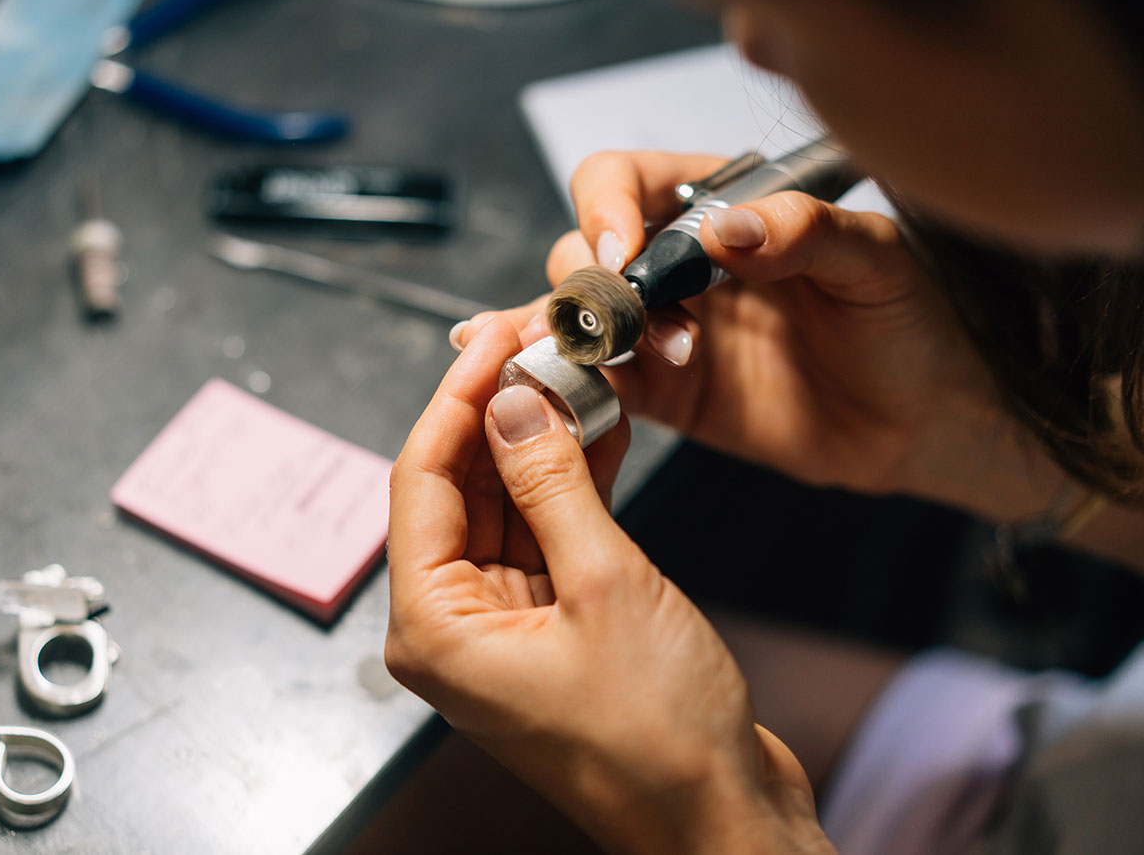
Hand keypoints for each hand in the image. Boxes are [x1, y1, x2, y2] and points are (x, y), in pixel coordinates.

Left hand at [387, 317, 833, 854]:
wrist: (723, 821)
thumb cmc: (659, 740)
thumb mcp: (604, 586)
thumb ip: (551, 484)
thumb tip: (511, 401)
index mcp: (433, 627)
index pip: (420, 480)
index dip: (456, 397)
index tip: (494, 337)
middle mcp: (454, 624)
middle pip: (459, 487)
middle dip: (501, 410)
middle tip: (544, 342)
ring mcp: (504, 624)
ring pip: (506, 504)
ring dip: (542, 439)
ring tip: (579, 371)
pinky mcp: (553, 624)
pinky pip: (547, 533)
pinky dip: (572, 483)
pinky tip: (603, 429)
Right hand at [462, 151, 1065, 521]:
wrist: (927, 424)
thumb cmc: (912, 325)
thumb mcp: (876, 261)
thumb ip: (806, 232)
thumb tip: (727, 230)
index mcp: (720, 207)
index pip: (624, 181)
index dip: (605, 207)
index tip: (623, 249)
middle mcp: (679, 263)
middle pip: (581, 248)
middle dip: (591, 281)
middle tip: (635, 320)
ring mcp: (665, 329)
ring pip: (579, 316)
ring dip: (587, 336)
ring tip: (651, 360)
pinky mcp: (665, 396)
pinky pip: (601, 382)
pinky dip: (580, 384)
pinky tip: (599, 390)